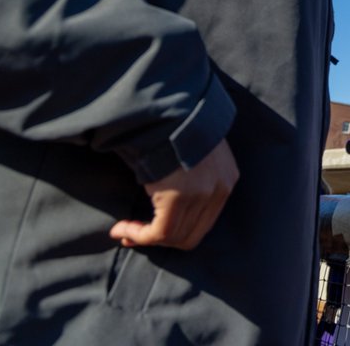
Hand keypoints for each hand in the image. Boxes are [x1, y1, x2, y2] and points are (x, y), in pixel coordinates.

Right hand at [109, 139, 238, 249]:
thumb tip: (174, 195)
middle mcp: (219, 191)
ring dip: (145, 238)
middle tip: (132, 236)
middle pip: (191, 234)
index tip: (152, 230)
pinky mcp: (178, 199)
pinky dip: (138, 236)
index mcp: (227, 179)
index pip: (205, 222)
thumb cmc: (177, 126)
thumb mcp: (198, 150)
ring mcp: (201, 196)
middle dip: (161, 240)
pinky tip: (122, 230)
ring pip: (173, 237)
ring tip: (123, 232)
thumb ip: (196, 174)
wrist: (169, 110)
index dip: (177, 232)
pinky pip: (158, 233)